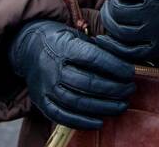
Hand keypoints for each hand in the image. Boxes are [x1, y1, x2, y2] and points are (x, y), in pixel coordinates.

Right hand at [8, 20, 134, 130]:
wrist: (28, 48)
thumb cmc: (60, 41)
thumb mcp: (77, 35)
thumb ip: (98, 48)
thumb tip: (125, 60)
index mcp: (65, 47)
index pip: (93, 58)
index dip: (115, 66)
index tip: (130, 72)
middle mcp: (54, 68)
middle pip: (88, 83)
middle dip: (114, 89)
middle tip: (129, 90)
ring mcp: (46, 86)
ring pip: (78, 102)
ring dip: (104, 107)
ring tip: (121, 106)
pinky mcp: (42, 101)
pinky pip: (62, 116)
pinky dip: (82, 122)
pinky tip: (99, 121)